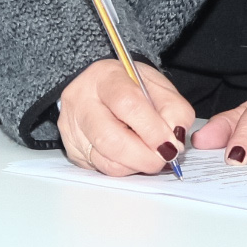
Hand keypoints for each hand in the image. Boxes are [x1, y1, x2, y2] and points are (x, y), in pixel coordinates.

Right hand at [57, 59, 195, 176]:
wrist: (99, 89)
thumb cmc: (130, 87)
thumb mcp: (157, 86)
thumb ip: (173, 110)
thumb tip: (173, 142)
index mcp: (104, 77)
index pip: (127, 104)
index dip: (152, 130)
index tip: (171, 144)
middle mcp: (81, 101)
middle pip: (111, 139)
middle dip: (145, 156)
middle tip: (165, 158)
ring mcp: (73, 128)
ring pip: (106, 161)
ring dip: (137, 166)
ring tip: (150, 156)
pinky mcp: (73, 150)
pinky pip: (103, 169)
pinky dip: (125, 169)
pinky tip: (132, 157)